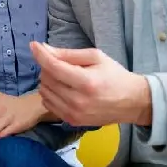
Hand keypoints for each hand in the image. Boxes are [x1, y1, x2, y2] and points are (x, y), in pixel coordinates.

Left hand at [30, 42, 151, 126]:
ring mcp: (74, 114)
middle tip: (59, 62)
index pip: (54, 67)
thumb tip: (44, 49)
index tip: (34, 45)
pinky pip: (48, 104)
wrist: (132, 102)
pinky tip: (63, 88)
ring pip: (44, 91)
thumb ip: (68, 54)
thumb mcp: (95, 57)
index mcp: (86, 82)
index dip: (41, 54)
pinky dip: (50, 93)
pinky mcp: (72, 122)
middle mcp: (78, 101)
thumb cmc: (114, 75)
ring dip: (48, 80)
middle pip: (47, 78)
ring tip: (63, 76)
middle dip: (48, 66)